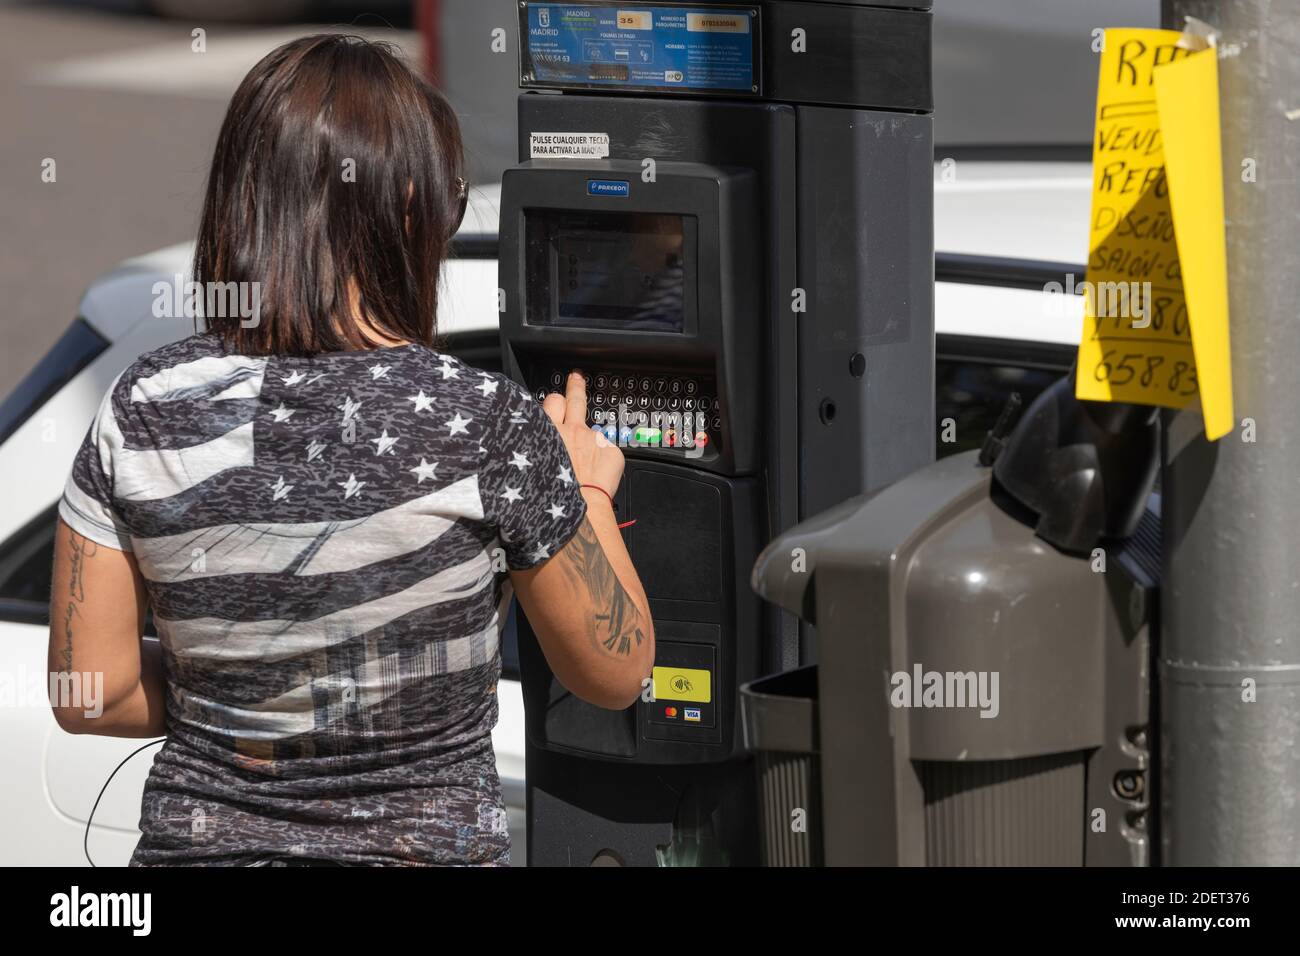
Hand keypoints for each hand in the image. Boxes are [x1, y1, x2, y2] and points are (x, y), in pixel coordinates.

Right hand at [542, 370, 623, 498]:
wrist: (577, 512)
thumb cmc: (551, 498)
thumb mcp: (532, 468)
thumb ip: (541, 451)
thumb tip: (543, 453)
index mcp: (547, 434)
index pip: (549, 404)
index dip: (552, 404)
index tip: (554, 399)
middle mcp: (570, 431)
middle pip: (572, 399)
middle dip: (574, 388)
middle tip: (576, 379)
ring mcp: (593, 439)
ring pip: (593, 429)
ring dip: (590, 439)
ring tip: (589, 457)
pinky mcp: (611, 451)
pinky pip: (608, 453)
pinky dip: (604, 464)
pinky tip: (597, 478)